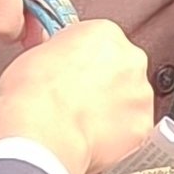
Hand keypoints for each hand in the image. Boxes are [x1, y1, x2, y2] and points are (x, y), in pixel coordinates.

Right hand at [0, 19, 160, 173]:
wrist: (40, 134)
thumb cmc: (31, 96)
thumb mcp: (36, 54)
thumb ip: (60, 53)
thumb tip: (55, 65)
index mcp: (105, 34)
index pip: (102, 42)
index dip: (84, 61)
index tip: (75, 73)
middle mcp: (130, 60)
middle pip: (122, 70)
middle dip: (104, 85)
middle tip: (78, 100)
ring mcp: (140, 95)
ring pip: (130, 101)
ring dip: (113, 111)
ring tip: (83, 123)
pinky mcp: (142, 127)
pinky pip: (132, 130)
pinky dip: (118, 136)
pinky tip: (93, 139)